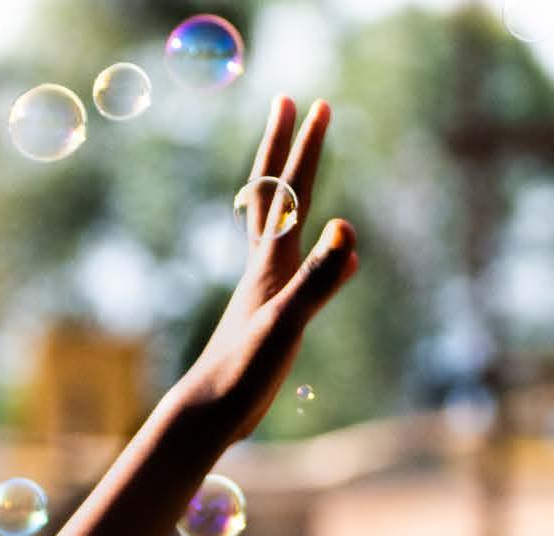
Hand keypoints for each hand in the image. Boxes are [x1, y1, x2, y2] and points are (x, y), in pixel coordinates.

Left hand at [173, 97, 357, 443]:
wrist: (207, 414)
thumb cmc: (242, 372)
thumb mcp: (287, 324)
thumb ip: (317, 278)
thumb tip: (346, 230)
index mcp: (270, 263)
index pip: (291, 191)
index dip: (305, 148)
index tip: (317, 104)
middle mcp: (263, 267)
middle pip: (271, 192)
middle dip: (283, 145)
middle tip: (288, 102)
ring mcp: (262, 289)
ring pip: (271, 223)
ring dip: (284, 187)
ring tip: (292, 168)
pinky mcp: (266, 314)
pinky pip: (285, 263)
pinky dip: (302, 246)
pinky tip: (321, 257)